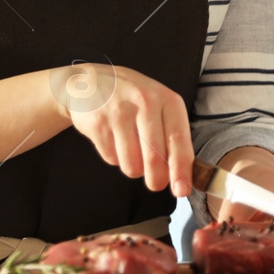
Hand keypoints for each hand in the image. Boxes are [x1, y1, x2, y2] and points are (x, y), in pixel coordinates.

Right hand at [52, 63, 194, 196]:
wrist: (91, 83)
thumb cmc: (134, 99)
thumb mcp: (159, 107)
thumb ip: (172, 137)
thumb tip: (182, 179)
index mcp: (167, 99)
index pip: (178, 140)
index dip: (181, 170)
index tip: (181, 191)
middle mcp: (145, 102)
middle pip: (155, 158)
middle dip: (156, 179)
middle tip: (155, 183)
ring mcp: (119, 112)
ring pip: (132, 164)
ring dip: (133, 167)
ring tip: (130, 150)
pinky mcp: (98, 123)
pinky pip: (111, 158)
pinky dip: (114, 157)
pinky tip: (113, 139)